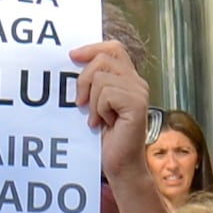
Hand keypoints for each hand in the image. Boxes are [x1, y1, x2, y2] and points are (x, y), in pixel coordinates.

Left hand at [76, 38, 157, 191]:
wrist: (119, 164)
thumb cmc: (105, 137)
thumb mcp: (94, 103)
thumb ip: (92, 82)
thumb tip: (73, 58)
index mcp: (128, 79)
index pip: (113, 48)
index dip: (92, 48)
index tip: (72, 56)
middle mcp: (137, 82)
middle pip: (103, 59)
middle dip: (84, 80)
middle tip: (81, 103)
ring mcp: (139, 92)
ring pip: (101, 77)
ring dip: (92, 101)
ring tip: (98, 118)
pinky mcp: (137, 103)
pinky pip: (106, 93)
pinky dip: (99, 109)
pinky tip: (105, 123)